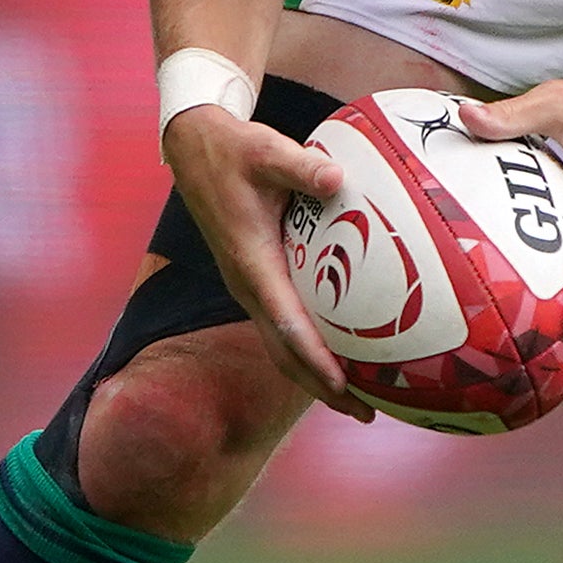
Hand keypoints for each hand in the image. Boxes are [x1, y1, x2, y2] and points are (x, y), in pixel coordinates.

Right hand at [164, 101, 370, 420]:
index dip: (314, 357)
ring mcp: (251, 285)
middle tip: (367, 413)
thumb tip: (339, 178)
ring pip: (284, 344)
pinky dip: (313, 347)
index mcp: (250, 263)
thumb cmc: (235, 150)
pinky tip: (348, 353)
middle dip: (323, 385)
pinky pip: (287, 324)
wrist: (195, 149)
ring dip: (319, 374)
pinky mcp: (258, 279)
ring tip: (363, 400)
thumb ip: (301, 166)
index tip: (342, 385)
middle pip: (285, 351)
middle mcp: (248, 284)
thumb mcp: (266, 151)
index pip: (285, 322)